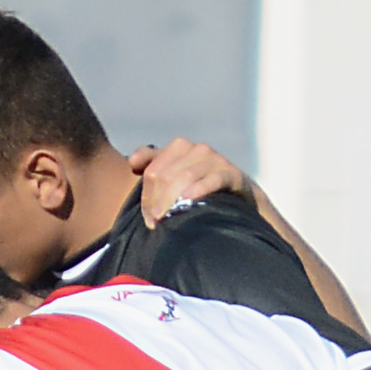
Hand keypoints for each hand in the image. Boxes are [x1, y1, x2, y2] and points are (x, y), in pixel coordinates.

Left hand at [137, 137, 253, 229]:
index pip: (152, 171)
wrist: (239, 193)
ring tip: (165, 219)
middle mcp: (197, 149)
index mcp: (179, 147)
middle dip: (157, 201)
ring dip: (172, 199)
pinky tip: (188, 200)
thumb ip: (151, 164)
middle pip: (166, 175)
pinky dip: (199, 189)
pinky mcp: (231, 173)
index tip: (149, 218)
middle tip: (155, 222)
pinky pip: (212, 179)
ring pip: (185, 176)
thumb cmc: (200, 184)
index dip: (147, 196)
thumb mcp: (174, 172)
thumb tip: (131, 162)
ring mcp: (215, 159)